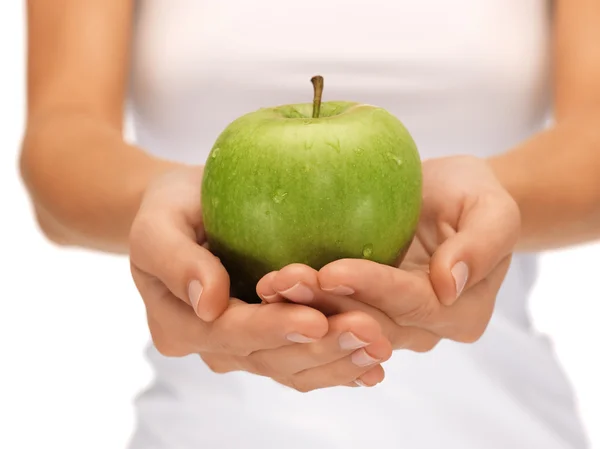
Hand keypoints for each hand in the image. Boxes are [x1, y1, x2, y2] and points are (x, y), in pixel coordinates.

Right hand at [129, 166, 390, 390]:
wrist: (185, 215)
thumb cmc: (170, 210)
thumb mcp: (157, 224)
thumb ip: (175, 260)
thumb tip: (210, 304)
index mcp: (181, 326)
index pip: (229, 333)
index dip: (272, 329)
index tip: (316, 319)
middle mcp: (214, 347)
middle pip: (269, 358)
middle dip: (319, 349)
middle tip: (368, 333)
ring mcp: (243, 348)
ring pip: (292, 367)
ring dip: (338, 361)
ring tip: (380, 347)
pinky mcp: (269, 340)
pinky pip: (304, 361)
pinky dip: (338, 365)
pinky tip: (372, 364)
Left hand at [257, 156, 520, 350]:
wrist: (449, 200)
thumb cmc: (472, 196)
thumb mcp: (493, 207)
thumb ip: (483, 242)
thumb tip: (451, 283)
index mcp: (461, 312)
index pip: (412, 304)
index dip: (373, 289)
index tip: (332, 269)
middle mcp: (425, 330)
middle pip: (371, 322)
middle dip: (326, 304)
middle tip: (282, 280)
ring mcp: (391, 325)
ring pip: (343, 325)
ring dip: (304, 309)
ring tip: (269, 284)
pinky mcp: (363, 312)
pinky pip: (330, 316)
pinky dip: (300, 306)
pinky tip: (269, 290)